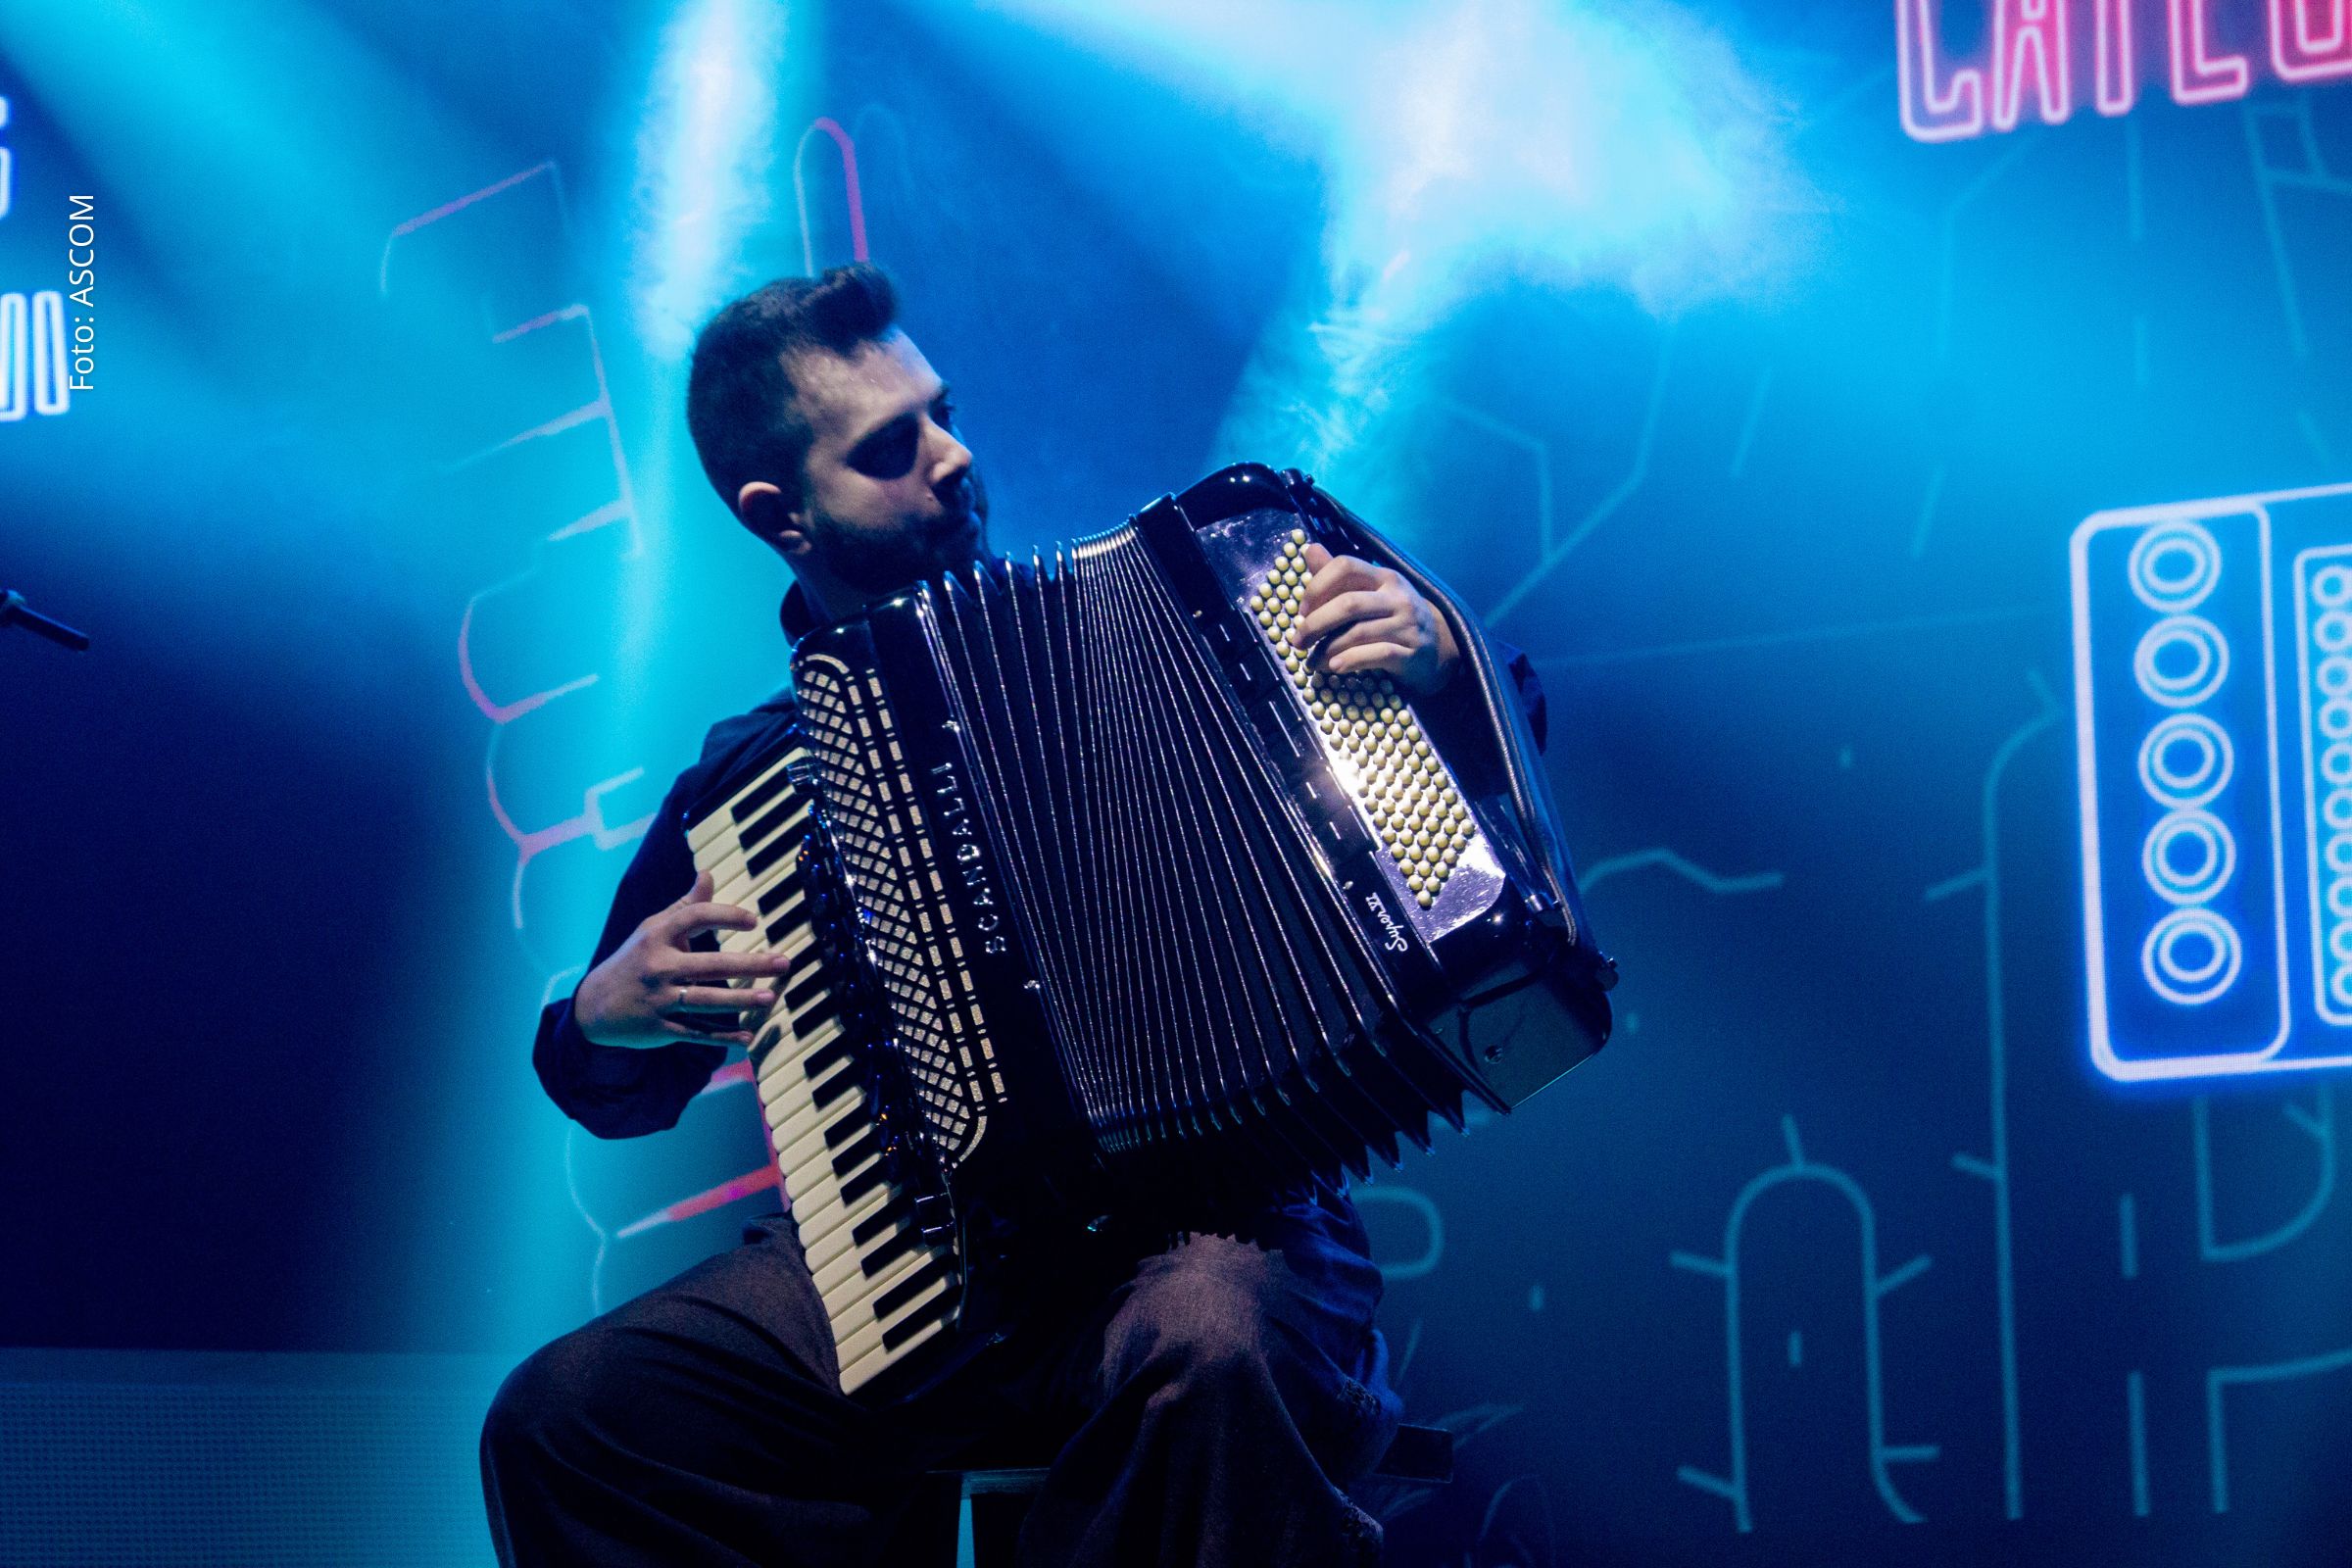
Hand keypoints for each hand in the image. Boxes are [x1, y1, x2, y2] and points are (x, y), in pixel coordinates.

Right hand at [572, 869, 794, 1048]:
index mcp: (657, 936)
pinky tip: (748, 1037)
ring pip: (706, 1001)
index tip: (754, 921)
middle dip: (750, 964)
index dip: (725, 916)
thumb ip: (686, 905)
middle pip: (710, 964)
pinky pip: (696, 1032)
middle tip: (783, 962)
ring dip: (741, 1000)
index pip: (695, 918)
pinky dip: (722, 1036)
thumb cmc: (635, 959)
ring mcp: (659, 999)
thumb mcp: (653, 929)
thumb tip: (708, 873)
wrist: (593, 1006)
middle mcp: (658, 966)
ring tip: (771, 997)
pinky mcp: (659, 1028)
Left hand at [1288, 543, 1460, 695]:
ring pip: (1358, 633)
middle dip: (1316, 624)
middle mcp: (1397, 597)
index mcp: (1383, 577)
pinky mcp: (1411, 652)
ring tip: (1313, 661)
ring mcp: (1407, 625)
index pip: (1346, 566)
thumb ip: (1339, 576)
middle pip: (1349, 604)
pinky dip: (1351, 661)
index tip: (1303, 610)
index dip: (1317, 586)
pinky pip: (1376, 655)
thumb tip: (1309, 549)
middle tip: (1298, 641)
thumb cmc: (1394, 618)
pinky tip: (1335, 667)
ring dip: (1327, 649)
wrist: (1438, 648)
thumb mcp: (1370, 592)